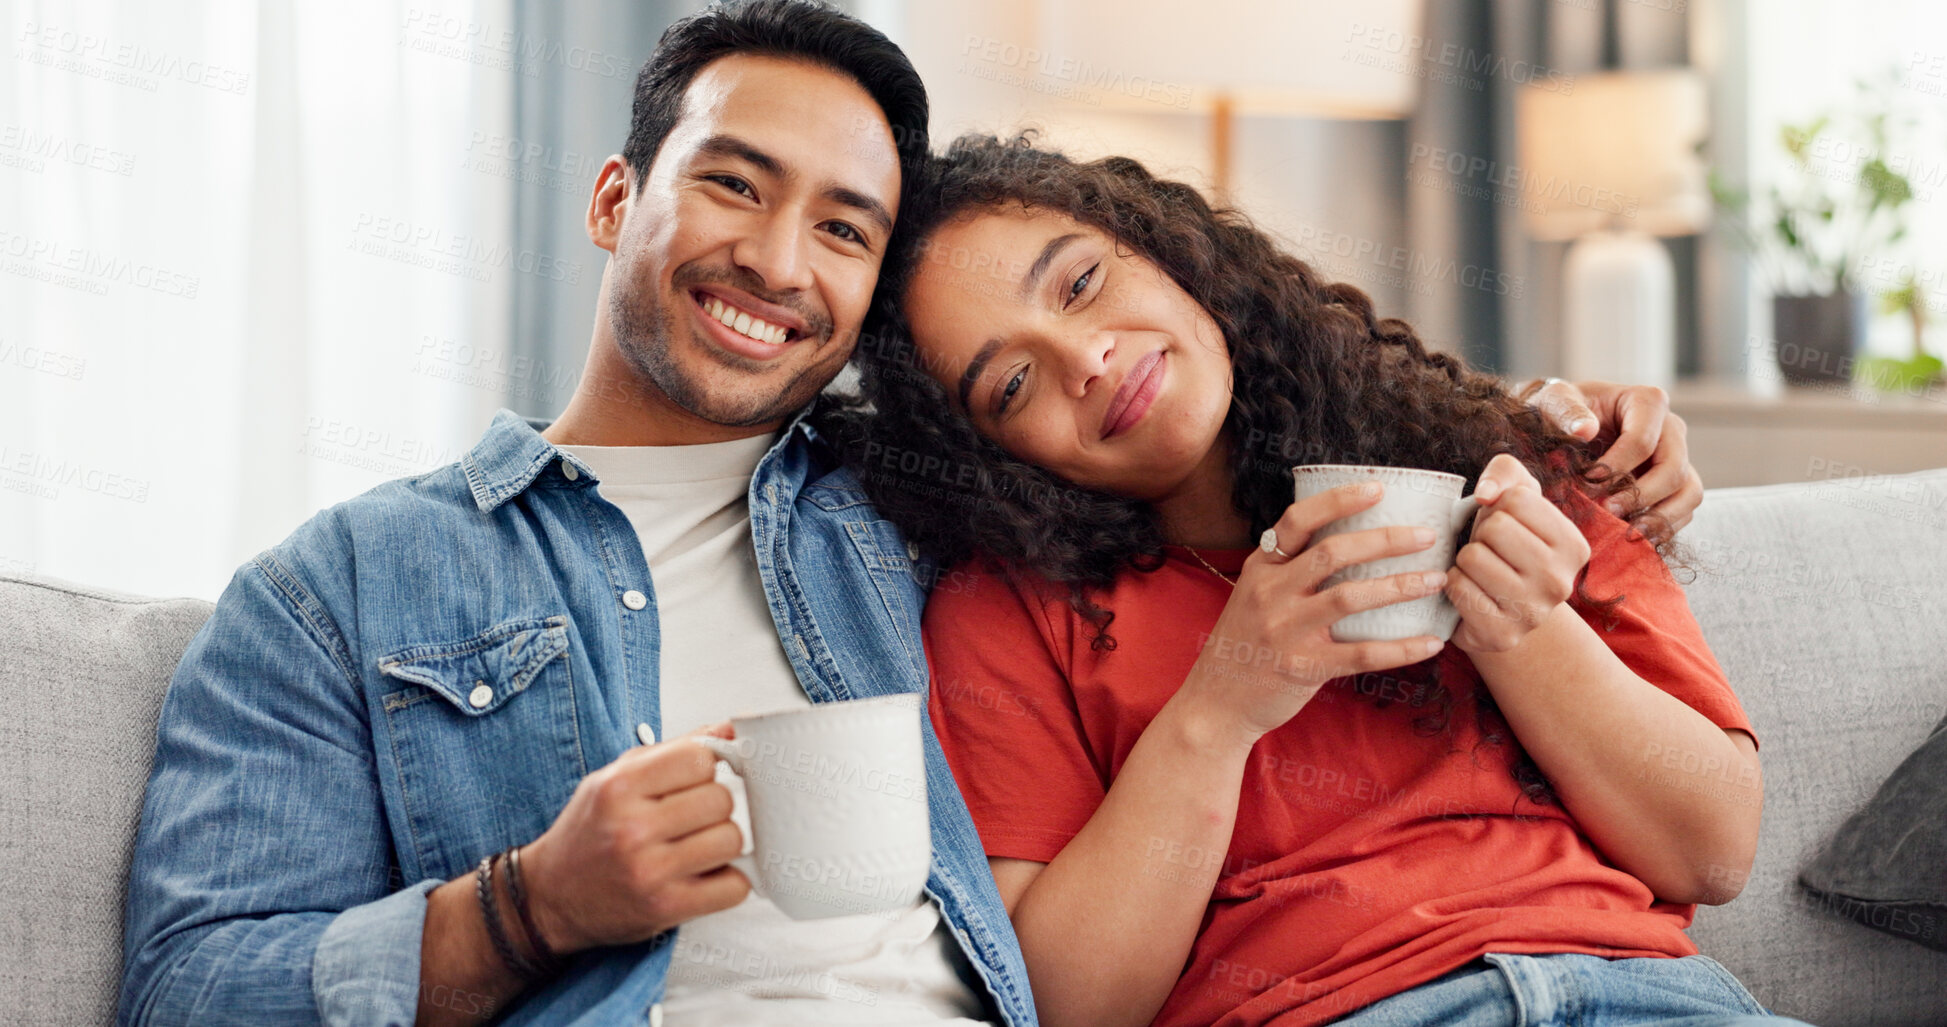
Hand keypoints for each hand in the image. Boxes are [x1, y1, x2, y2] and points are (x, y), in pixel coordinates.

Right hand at [520, 724, 748, 953]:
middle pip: (721, 800)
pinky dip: (728, 881)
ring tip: (698, 846)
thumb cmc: (591, 832)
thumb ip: (674, 751)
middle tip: (695, 818)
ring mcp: (650, 872)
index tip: (697, 779)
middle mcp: (632, 829)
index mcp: (618, 788)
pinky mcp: (666, 908)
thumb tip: (732, 731)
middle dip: (716, 806)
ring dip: (723, 843)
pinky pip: (734, 886)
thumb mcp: (616, 778)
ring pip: (732, 840)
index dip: (707, 767)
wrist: (550, 897)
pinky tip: (704, 876)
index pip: (699, 759)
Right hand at [1181, 482, 1450, 746]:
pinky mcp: (1303, 668)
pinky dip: (1401, 648)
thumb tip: (1348, 544)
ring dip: (1400, 587)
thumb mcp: (1252, 595)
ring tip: (1436, 580)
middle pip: (1334, 553)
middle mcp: (1271, 594)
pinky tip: (1431, 643)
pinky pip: (1362, 654)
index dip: (1339, 501)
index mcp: (1261, 569)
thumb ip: (1288, 571)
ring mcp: (1286, 631)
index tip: (1378, 488)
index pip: (1298, 521)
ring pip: (1351, 598)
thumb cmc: (1243, 643)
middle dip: (1386, 540)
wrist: (1215, 702)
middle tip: (1426, 536)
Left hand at [1445, 455, 1591, 653]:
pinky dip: (1453, 583)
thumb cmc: (1507, 544)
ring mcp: (1532, 613)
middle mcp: (1561, 582)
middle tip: (1491, 552)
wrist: (1501, 608)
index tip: (1508, 529)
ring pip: (1472, 557)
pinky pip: (1456, 586)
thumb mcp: (1516, 498)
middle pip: (1495, 528)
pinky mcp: (1500, 634)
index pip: (1517, 500)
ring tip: (1481, 571)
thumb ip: (1506, 472)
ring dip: (1465, 559)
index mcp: (1574, 546)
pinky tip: (1470, 592)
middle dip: (1481, 534)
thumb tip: (1487, 492)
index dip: (1499, 507)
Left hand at [1520, 379, 1703, 530]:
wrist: (1563, 426)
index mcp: (1647, 402)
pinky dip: (1662, 528)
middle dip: (1640, 496)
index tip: (1588, 483)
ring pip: (1689, 493)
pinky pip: (1683, 511)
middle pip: (1674, 469)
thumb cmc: (1560, 409)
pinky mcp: (1674, 485)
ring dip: (1659, 518)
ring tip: (1625, 533)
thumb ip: (1566, 410)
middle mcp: (1670, 430)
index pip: (1643, 441)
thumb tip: (1585, 430)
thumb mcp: (1555, 399)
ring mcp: (1676, 459)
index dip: (1617, 467)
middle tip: (1606, 512)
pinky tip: (1632, 537)